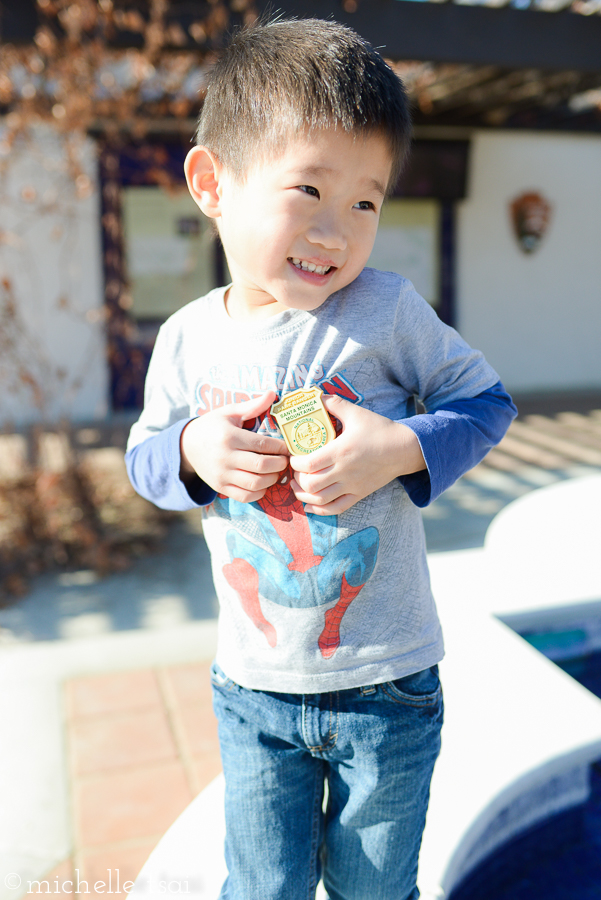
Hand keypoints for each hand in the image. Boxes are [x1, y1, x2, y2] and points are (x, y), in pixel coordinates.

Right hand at [180, 391, 288, 502]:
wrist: (188, 446)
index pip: (263, 444)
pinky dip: (259, 492)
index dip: (280, 447)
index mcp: (229, 436)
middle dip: (280, 464)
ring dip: (272, 479)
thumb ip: (252, 405)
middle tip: (285, 460)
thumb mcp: (229, 412)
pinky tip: (263, 482)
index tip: (287, 447)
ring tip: (276, 471)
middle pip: (262, 465)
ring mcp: (222, 475)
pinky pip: (245, 496)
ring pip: (256, 483)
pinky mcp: (220, 487)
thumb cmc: (213, 426)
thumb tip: (273, 393)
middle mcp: (225, 457)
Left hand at [289, 394, 425, 514]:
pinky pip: (336, 508)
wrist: (404, 448)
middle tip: (294, 471)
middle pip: (311, 484)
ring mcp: (352, 485)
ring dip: (304, 495)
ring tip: (297, 487)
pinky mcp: (359, 494)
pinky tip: (310, 506)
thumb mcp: (356, 413)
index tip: (292, 456)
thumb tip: (316, 396)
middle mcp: (344, 471)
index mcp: (340, 451)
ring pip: (320, 499)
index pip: (308, 463)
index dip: (294, 463)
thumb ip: (334, 404)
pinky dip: (320, 510)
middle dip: (296, 479)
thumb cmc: (380, 429)